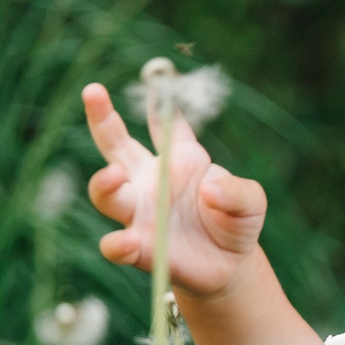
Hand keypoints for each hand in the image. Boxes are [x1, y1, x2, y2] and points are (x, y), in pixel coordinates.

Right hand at [84, 83, 268, 297]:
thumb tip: (210, 191)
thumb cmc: (236, 222)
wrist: (231, 265)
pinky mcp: (138, 249)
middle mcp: (149, 179)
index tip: (158, 80)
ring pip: (107, 192)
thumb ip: (238, 192)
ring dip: (105, 183)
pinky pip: (115, 245)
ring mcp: (139, 213)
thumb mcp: (251, 202)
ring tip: (115, 176)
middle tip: (93, 92)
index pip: (164, 123)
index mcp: (178, 157)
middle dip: (102, 117)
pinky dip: (117, 243)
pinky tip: (128, 241)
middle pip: (115, 144)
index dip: (160, 102)